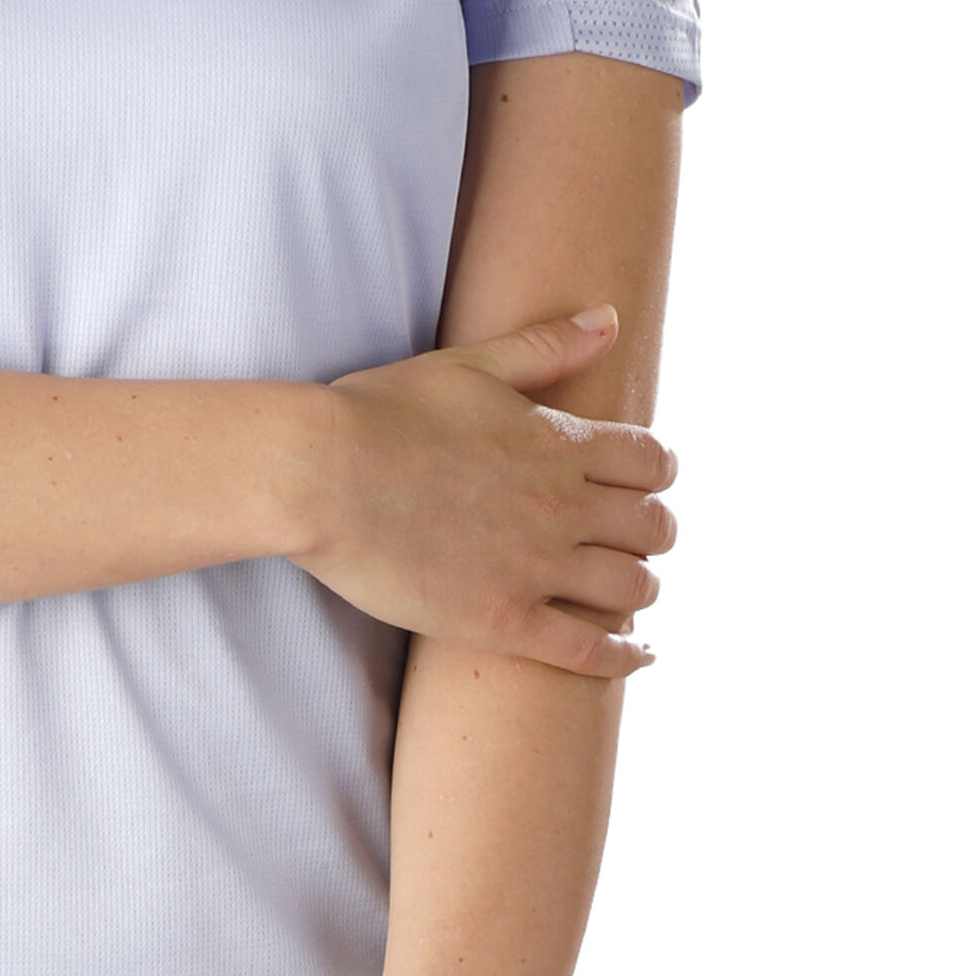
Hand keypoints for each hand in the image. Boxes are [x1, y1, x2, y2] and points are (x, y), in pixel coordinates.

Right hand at [288, 307, 676, 678]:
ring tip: (628, 591)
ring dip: (641, 588)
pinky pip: (588, 651)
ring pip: (632, 588)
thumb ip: (545, 345)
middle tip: (632, 538)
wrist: (318, 475)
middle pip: (652, 528)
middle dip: (652, 532)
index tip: (645, 481)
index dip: (657, 472)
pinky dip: (623, 656)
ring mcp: (536, 568)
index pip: (651, 461)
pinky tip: (636, 655)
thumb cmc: (378, 413)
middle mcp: (562, 506)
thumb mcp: (467, 364)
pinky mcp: (502, 620)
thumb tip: (610, 319)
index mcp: (556, 443)